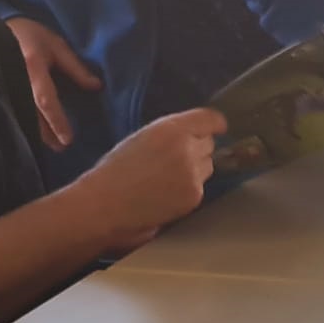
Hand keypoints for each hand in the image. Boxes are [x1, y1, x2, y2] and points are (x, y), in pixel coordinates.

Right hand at [6, 17, 100, 151]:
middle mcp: (18, 82)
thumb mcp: (56, 45)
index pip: (47, 101)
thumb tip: (96, 87)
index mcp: (34, 69)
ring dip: (37, 133)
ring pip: (22, 118)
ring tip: (51, 144)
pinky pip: (14, 112)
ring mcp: (6, 88)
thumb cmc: (29, 36)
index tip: (67, 139)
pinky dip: (26, 124)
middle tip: (62, 147)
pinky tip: (33, 132)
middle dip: (47, 134)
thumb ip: (75, 67)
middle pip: (33, 116)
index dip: (57, 121)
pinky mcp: (0, 92)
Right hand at [72, 107, 224, 241]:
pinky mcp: (194, 196)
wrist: (105, 204)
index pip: (209, 119)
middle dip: (197, 149)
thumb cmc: (116, 169)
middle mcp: (187, 148)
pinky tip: (167, 194)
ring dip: (196, 169)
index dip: (215, 124)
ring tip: (168, 179)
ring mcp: (192, 174)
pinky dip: (188, 189)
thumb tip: (194, 133)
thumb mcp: (143, 136)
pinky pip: (200, 187)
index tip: (218, 128)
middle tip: (175, 160)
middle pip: (209, 143)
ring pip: (208, 166)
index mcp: (171, 128)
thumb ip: (170, 132)